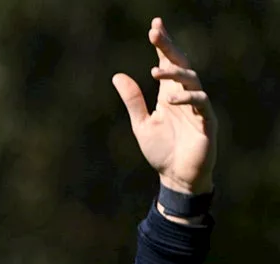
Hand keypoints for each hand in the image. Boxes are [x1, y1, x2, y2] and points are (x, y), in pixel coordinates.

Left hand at [111, 17, 216, 194]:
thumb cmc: (161, 150)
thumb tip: (117, 76)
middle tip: (155, 33)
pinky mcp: (206, 122)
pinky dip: (188, 98)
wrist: (176, 177)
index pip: (168, 63)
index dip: (162, 45)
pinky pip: (201, 103)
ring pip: (191, 79)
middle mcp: (184, 96)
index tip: (154, 27)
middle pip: (180, 64)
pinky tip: (172, 99)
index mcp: (169, 94)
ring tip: (155, 70)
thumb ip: (133, 101)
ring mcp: (197, 107)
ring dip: (174, 73)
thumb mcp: (141, 124)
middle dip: (169, 47)